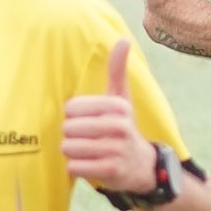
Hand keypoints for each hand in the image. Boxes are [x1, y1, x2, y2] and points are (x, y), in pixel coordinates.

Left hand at [60, 45, 170, 193]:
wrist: (142, 166)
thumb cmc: (123, 127)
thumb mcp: (122, 99)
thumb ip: (118, 70)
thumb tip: (123, 39)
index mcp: (118, 106)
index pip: (71, 108)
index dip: (74, 117)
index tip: (89, 121)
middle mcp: (119, 126)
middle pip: (68, 128)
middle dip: (72, 136)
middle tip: (88, 139)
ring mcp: (116, 150)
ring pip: (69, 148)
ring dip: (73, 152)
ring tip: (88, 152)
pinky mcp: (111, 171)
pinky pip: (74, 167)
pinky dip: (76, 168)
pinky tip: (90, 165)